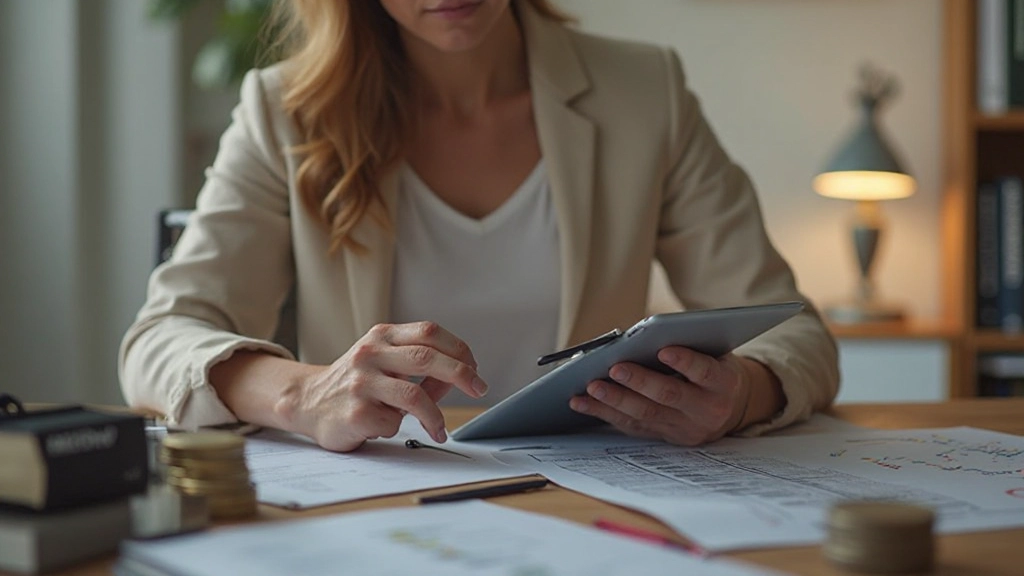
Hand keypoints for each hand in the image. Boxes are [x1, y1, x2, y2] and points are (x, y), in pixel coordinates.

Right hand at [277, 322, 487, 451]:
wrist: (306, 402)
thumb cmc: (356, 383)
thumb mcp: (384, 362)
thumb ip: (419, 366)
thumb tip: (459, 377)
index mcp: (381, 337)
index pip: (429, 332)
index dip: (458, 349)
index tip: (475, 368)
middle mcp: (370, 354)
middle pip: (427, 357)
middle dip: (461, 374)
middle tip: (479, 389)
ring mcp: (360, 382)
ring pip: (415, 395)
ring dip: (435, 416)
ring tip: (439, 430)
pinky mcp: (354, 412)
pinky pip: (393, 422)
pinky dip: (396, 428)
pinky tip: (385, 427)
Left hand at [568, 347, 772, 445]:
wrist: (731, 407)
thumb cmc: (714, 368)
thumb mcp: (715, 354)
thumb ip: (691, 346)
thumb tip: (645, 335)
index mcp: (724, 384)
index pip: (705, 372)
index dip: (685, 362)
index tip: (664, 350)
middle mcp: (707, 410)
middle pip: (669, 395)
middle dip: (640, 382)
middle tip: (615, 368)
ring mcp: (684, 428)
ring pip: (646, 414)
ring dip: (614, 399)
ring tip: (591, 385)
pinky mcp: (664, 437)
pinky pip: (631, 426)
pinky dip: (603, 413)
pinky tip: (582, 401)